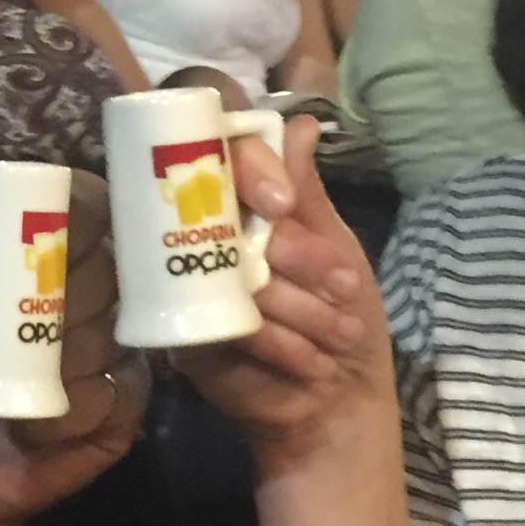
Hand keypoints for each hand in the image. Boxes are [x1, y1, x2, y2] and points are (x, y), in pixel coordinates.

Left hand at [0, 169, 149, 525]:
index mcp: (40, 258)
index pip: (88, 210)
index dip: (89, 212)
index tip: (70, 234)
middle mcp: (84, 296)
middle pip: (112, 268)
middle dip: (72, 294)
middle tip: (31, 325)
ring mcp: (108, 352)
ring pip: (113, 334)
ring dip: (64, 362)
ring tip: (18, 385)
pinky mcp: (121, 409)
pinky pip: (118, 395)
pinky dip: (74, 413)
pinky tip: (34, 430)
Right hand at [174, 119, 395, 471]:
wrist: (336, 404)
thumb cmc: (344, 317)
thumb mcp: (338, 248)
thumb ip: (308, 192)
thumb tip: (299, 122)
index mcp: (243, 205)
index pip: (222, 155)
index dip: (249, 167)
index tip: (286, 204)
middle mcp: (206, 235)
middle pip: (225, 214)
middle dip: (295, 253)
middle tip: (344, 287)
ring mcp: (187, 282)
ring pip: (229, 271)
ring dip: (296, 306)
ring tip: (341, 334)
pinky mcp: (180, 332)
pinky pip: (218, 321)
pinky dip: (272, 341)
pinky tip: (309, 359)